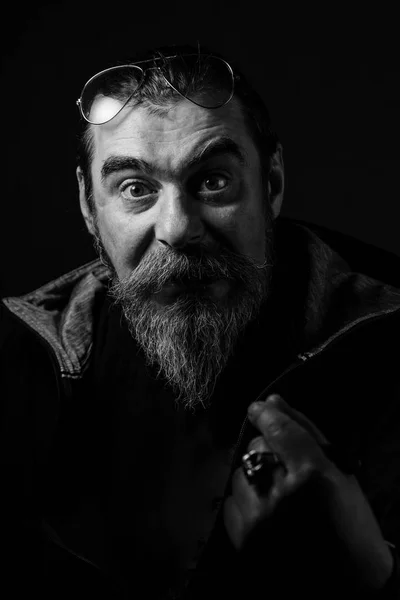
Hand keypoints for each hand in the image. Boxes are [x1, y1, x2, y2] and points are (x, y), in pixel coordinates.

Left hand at [223, 394, 393, 591]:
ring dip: (254, 477)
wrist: (348, 582)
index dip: (265, 414)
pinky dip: (244, 502)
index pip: (278, 429)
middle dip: (266, 450)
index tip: (258, 409)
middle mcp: (281, 495)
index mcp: (311, 475)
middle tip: (284, 468)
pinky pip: (230, 502)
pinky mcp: (244, 540)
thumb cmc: (350, 523)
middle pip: (255, 448)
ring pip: (239, 473)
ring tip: (276, 495)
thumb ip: (305, 432)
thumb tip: (272, 401)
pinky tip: (264, 513)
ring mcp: (259, 519)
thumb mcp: (340, 472)